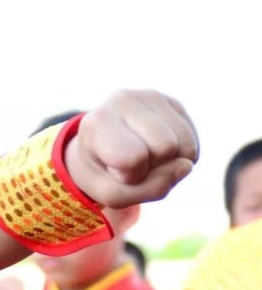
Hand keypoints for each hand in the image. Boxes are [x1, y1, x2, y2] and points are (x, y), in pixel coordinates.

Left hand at [65, 91, 198, 207]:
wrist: (97, 147)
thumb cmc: (103, 172)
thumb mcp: (113, 193)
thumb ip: (150, 188)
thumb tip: (187, 165)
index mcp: (97, 122)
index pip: (134, 157)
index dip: (132, 175)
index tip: (115, 168)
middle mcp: (123, 100)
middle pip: (166, 146)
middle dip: (155, 165)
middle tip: (133, 162)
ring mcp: (149, 96)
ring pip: (185, 143)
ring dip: (171, 161)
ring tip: (146, 155)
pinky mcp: (171, 102)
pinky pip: (192, 139)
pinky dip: (180, 154)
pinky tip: (159, 149)